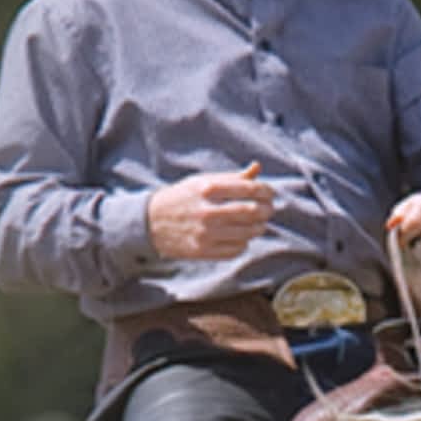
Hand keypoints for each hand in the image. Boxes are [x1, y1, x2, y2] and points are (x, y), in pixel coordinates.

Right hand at [147, 163, 274, 260]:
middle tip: (269, 209)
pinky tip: (241, 236)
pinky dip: (244, 242)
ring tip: (259, 223)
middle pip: (252, 212)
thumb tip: (257, 168)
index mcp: (208, 188)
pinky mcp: (203, 251)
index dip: (266, 191)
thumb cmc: (182, 198)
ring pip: (248, 233)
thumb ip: (232, 177)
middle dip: (266, 210)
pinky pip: (236, 249)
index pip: (250, 189)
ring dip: (259, 227)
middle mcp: (207, 211)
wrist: (151, 222)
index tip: (270, 193)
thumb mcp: (202, 181)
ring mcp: (205, 234)